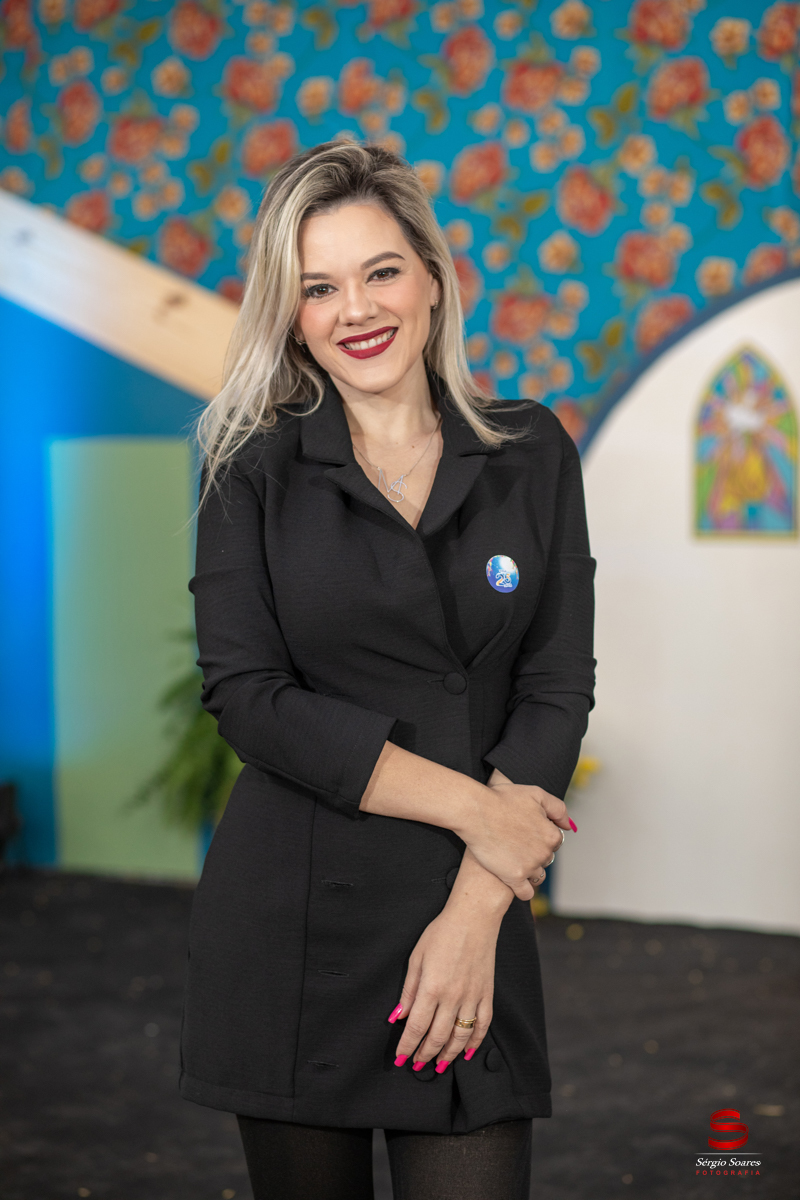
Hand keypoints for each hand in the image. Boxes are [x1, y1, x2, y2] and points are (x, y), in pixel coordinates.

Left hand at [388, 900, 497, 1074]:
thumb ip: (408, 990)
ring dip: (448, 1055)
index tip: (400, 1058)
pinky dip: (476, 1042)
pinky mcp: (487, 994)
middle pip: (437, 1037)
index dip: (407, 1046)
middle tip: (416, 1065)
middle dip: (425, 1055)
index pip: (416, 1027)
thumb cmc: (441, 933)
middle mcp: (453, 997)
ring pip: (460, 1037)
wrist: (474, 917)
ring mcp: (472, 997)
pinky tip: (468, 1052)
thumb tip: (398, 1017)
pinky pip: (482, 1025)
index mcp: (431, 987)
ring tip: (438, 1066)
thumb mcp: (416, 957)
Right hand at [458, 773, 571, 902]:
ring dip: (528, 870)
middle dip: (534, 853)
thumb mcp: (535, 794)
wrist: (475, 811)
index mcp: (552, 835)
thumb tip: (569, 826)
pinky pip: (526, 893)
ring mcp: (530, 867)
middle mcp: (544, 853)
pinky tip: (513, 880)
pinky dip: (522, 889)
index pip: (553, 842)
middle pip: (545, 859)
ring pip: (537, 876)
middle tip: (515, 843)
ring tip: (511, 859)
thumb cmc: (502, 799)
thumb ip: (558, 809)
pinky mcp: (514, 878)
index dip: (539, 836)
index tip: (525, 832)